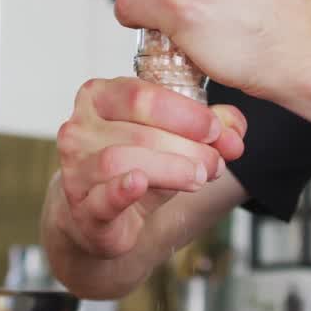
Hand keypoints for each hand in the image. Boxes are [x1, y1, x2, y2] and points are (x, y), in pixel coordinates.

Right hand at [53, 77, 245, 257]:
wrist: (104, 214)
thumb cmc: (137, 163)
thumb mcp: (173, 139)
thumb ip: (206, 128)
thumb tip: (236, 127)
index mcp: (99, 97)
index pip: (140, 95)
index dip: (185, 113)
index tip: (216, 130)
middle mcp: (78, 128)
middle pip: (138, 131)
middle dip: (186, 146)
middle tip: (216, 162)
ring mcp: (74, 169)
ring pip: (121, 160)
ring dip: (170, 169)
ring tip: (199, 178)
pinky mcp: (81, 208)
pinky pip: (101, 197)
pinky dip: (122, 190)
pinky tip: (140, 184)